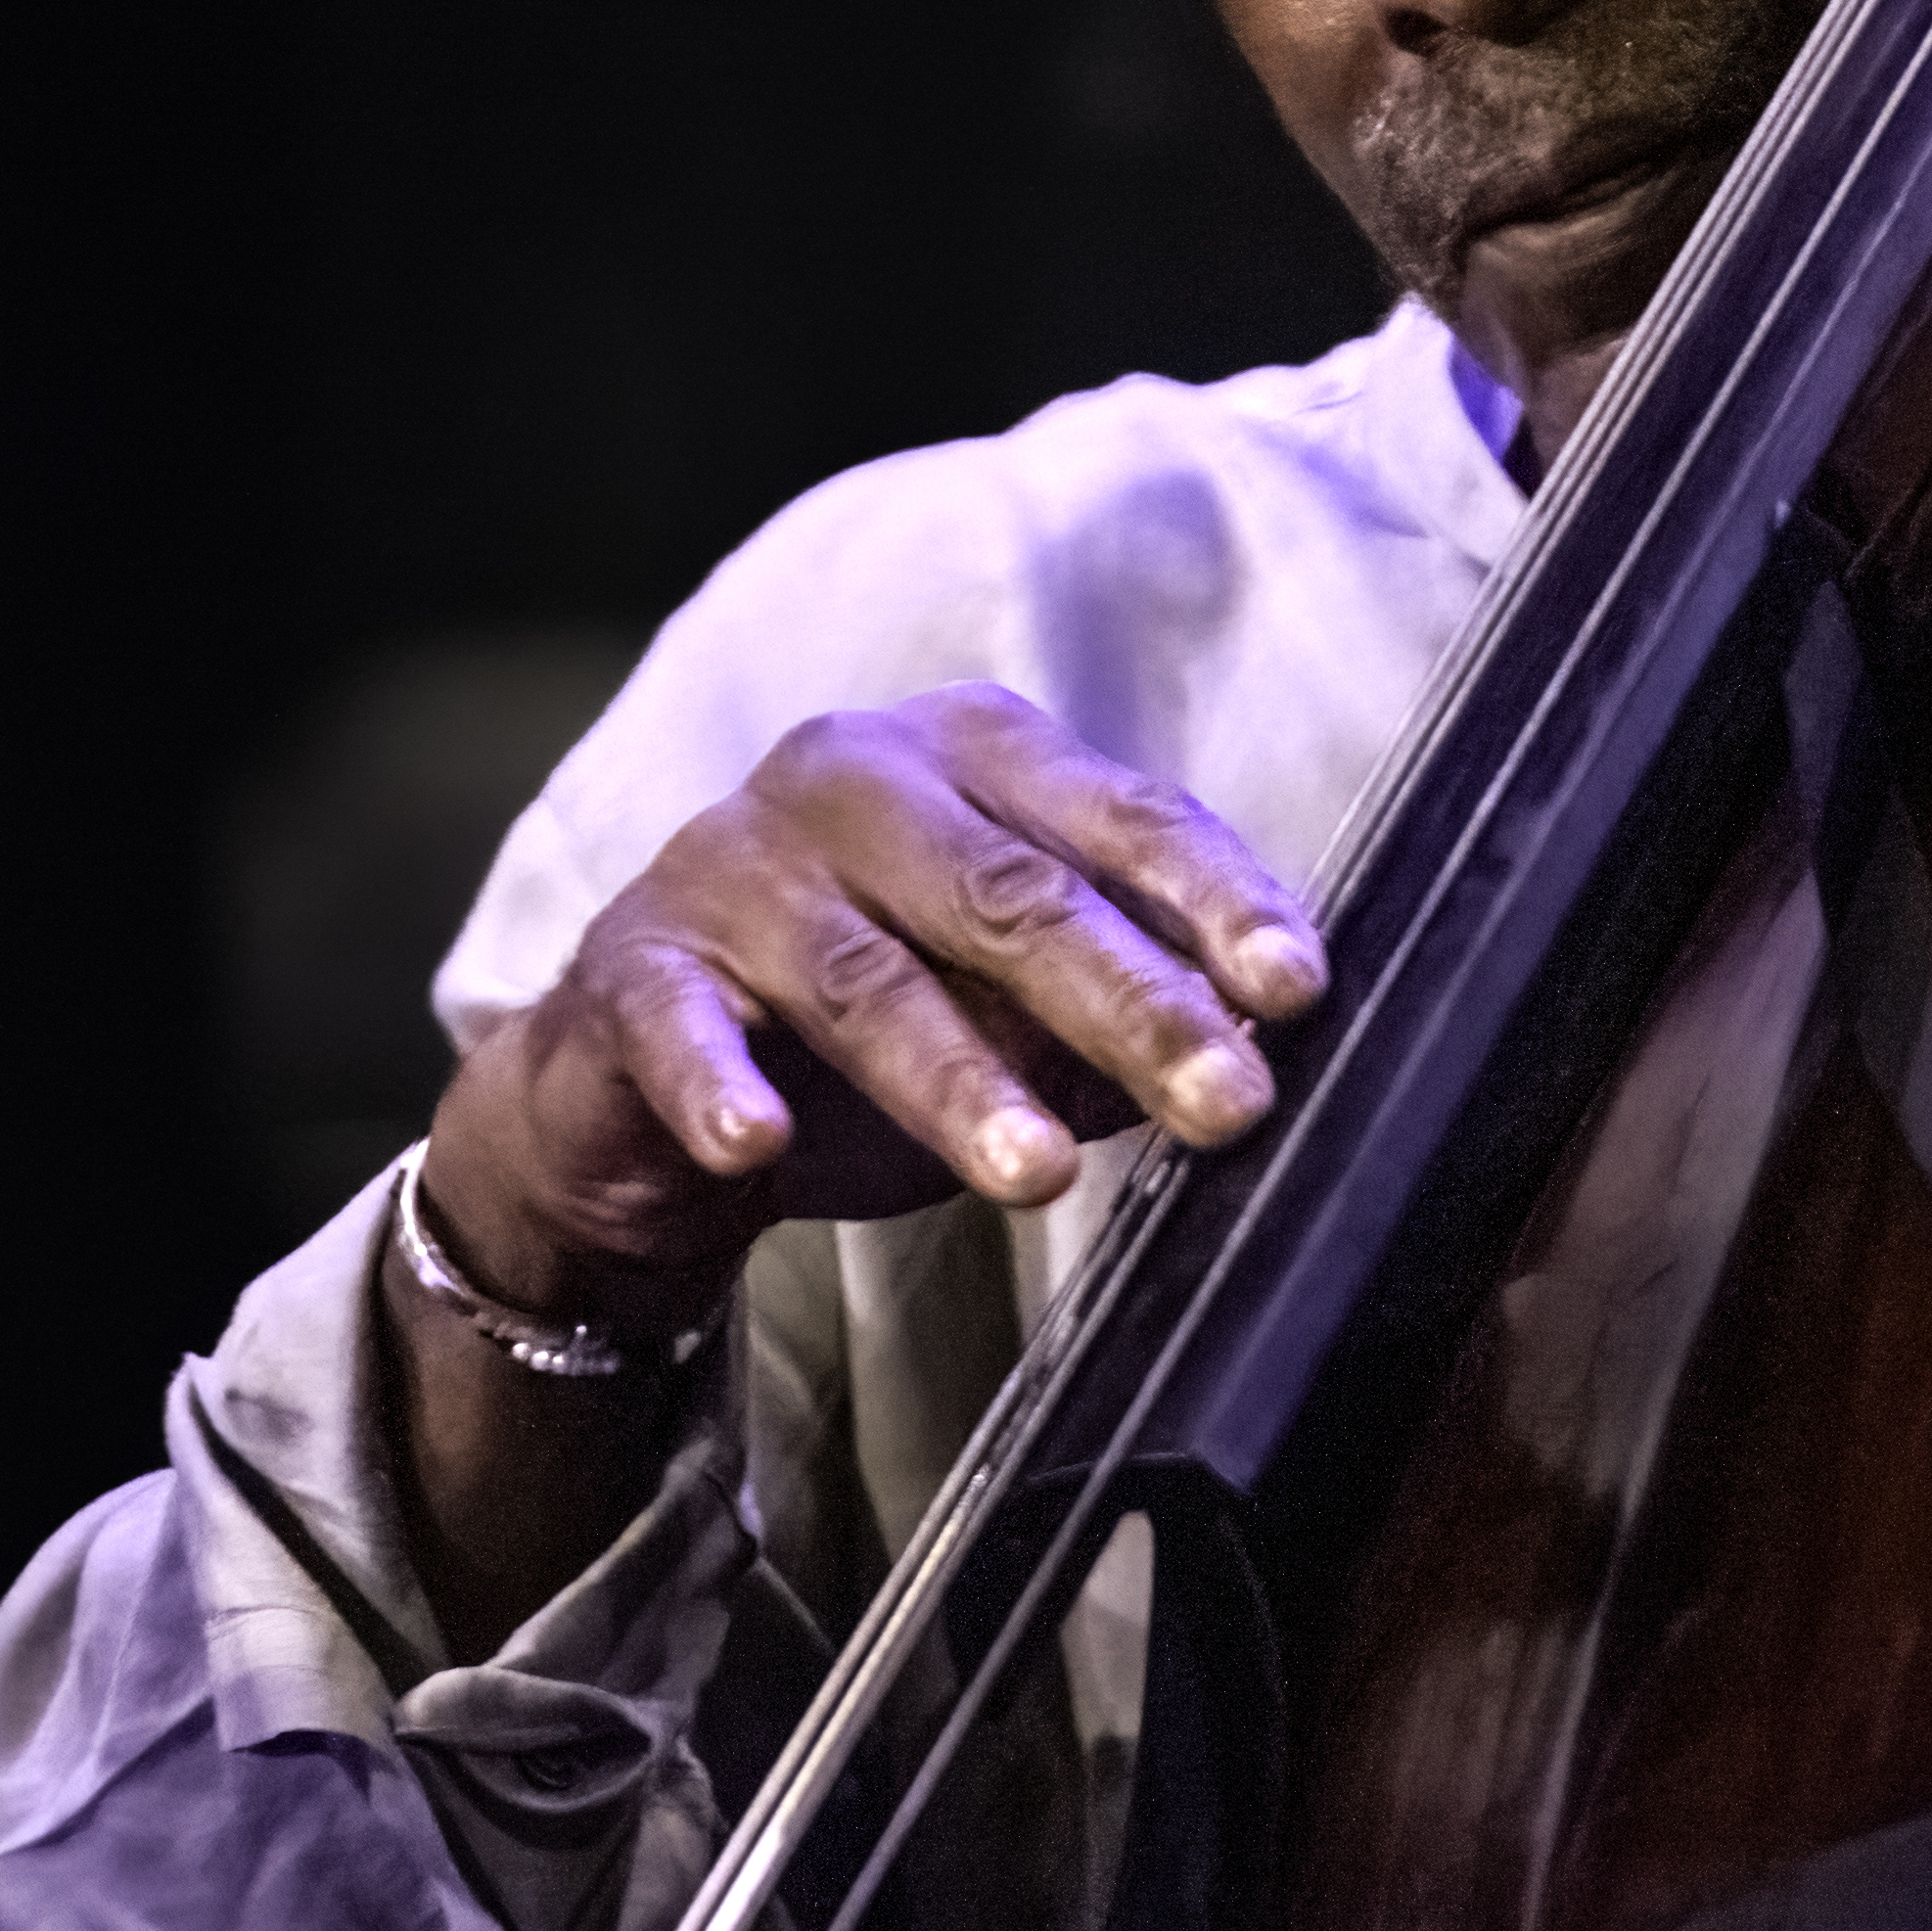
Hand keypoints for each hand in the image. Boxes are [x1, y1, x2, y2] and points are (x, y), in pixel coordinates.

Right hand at [423, 683, 1327, 1328]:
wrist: (642, 1083)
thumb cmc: (874, 1026)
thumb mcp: (1017, 1009)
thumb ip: (1128, 1009)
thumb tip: (1272, 1045)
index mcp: (975, 755)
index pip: (1123, 815)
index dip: (1216, 901)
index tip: (1298, 988)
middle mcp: (856, 776)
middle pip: (1013, 892)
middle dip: (1131, 1003)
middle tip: (1226, 1101)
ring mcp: (736, 864)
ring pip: (867, 976)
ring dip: (958, 1079)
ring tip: (1041, 1175)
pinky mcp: (633, 966)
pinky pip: (681, 1027)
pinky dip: (720, 1085)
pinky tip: (760, 1141)